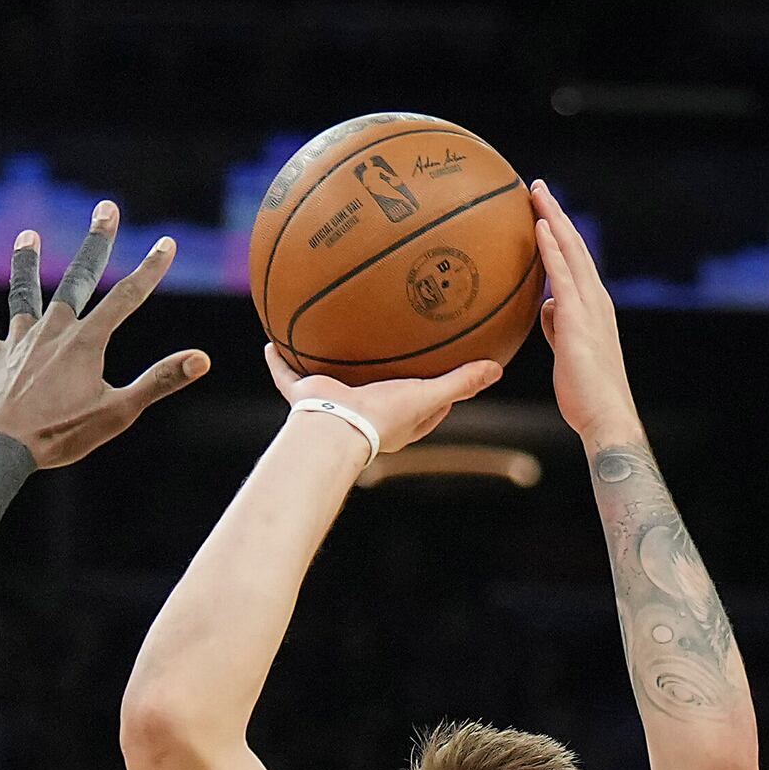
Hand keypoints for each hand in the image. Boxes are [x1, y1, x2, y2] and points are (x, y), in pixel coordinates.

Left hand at [0, 202, 210, 468]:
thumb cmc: (59, 434)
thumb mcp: (117, 412)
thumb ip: (159, 381)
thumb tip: (202, 359)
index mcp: (86, 342)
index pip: (126, 297)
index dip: (149, 269)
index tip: (166, 243)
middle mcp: (52, 332)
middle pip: (78, 278)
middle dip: (96, 242)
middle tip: (106, 208)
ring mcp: (18, 343)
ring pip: (23, 294)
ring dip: (27, 264)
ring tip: (28, 235)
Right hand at [265, 344, 501, 454]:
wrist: (338, 428)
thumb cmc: (384, 417)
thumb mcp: (429, 396)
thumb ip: (461, 382)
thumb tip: (497, 369)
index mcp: (396, 420)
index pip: (425, 408)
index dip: (439, 394)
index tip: (447, 374)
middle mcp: (364, 413)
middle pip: (377, 394)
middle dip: (382, 378)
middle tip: (393, 354)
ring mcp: (332, 406)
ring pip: (330, 383)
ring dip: (328, 365)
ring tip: (330, 340)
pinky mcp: (303, 399)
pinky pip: (287, 376)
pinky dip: (278, 362)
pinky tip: (271, 342)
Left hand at [530, 179, 642, 446]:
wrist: (606, 416)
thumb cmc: (584, 391)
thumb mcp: (566, 351)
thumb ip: (558, 326)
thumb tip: (546, 308)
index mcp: (591, 306)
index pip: (574, 260)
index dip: (558, 232)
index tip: (542, 209)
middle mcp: (595, 299)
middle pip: (574, 245)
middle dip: (556, 213)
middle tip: (537, 186)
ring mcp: (589, 306)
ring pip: (571, 251)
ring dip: (553, 218)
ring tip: (536, 192)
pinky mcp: (579, 318)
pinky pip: (563, 274)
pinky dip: (552, 248)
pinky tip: (539, 227)